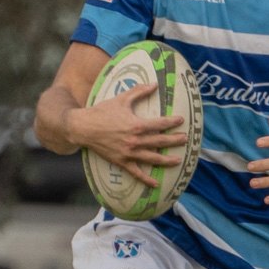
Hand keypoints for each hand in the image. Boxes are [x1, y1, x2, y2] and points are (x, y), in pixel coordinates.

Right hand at [66, 86, 186, 188]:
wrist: (83, 128)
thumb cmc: (101, 112)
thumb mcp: (121, 99)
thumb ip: (139, 92)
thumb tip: (154, 84)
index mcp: (136, 125)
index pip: (160, 124)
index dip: (172, 122)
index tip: (181, 121)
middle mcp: (135, 140)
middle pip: (160, 141)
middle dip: (175, 141)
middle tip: (185, 140)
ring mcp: (129, 153)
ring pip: (152, 158)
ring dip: (167, 160)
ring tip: (178, 161)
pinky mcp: (121, 162)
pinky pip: (136, 173)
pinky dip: (146, 180)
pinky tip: (156, 184)